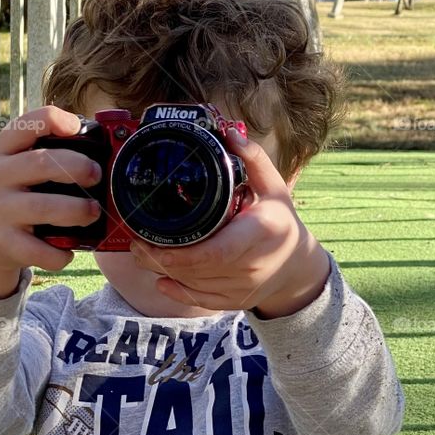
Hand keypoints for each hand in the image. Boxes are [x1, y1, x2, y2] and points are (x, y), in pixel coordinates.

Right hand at [0, 104, 102, 282]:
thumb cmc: (13, 196)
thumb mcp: (15, 166)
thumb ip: (43, 151)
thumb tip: (99, 140)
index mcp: (1, 151)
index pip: (25, 125)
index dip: (54, 120)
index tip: (77, 127)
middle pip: (42, 164)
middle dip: (77, 167)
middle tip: (97, 175)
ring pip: (44, 207)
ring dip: (77, 210)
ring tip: (93, 212)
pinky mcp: (4, 242)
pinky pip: (39, 249)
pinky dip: (60, 253)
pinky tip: (70, 250)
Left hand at [128, 127, 330, 319]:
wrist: (298, 265)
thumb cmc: (280, 221)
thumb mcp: (274, 187)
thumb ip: (253, 160)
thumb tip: (228, 134)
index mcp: (260, 232)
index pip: (215, 251)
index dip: (181, 253)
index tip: (152, 240)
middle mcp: (252, 265)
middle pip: (197, 270)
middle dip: (161, 259)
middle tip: (136, 242)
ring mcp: (243, 288)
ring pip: (194, 286)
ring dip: (165, 272)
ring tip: (142, 254)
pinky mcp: (235, 301)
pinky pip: (201, 301)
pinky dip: (177, 293)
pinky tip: (162, 280)